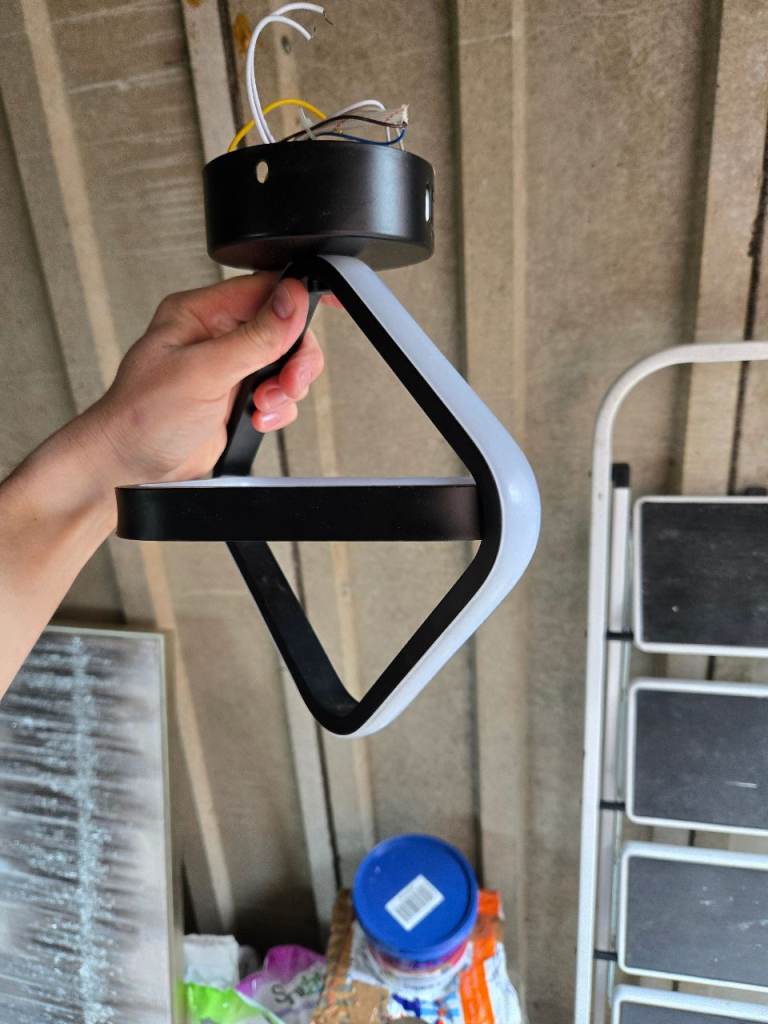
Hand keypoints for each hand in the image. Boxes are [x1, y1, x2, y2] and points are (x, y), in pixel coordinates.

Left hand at [76, 273, 323, 487]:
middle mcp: (217, 336)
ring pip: (286, 364)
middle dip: (294, 358)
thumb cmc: (142, 417)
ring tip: (264, 406)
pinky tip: (257, 419)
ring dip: (286, 388)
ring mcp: (230, 368)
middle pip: (284, 329)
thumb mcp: (202, 372)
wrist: (130, 468)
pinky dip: (278, 410)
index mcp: (200, 313)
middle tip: (287, 381)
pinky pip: (279, 394)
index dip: (295, 299)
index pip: (262, 289)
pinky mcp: (238, 399)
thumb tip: (291, 301)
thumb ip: (253, 338)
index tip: (325, 305)